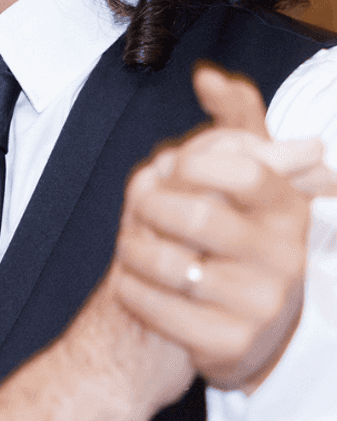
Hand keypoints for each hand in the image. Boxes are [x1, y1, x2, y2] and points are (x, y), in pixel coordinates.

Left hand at [113, 65, 331, 391]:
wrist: (243, 326)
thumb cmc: (239, 236)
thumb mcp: (248, 179)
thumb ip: (234, 122)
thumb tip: (207, 76)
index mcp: (290, 210)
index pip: (246, 170)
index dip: (194, 164)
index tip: (169, 169)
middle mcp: (285, 258)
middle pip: (198, 215)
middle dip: (151, 206)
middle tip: (138, 206)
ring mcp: (261, 305)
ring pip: (172, 263)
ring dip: (132, 247)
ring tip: (130, 244)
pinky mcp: (230, 344)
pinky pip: (157, 308)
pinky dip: (130, 288)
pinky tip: (132, 280)